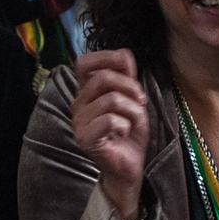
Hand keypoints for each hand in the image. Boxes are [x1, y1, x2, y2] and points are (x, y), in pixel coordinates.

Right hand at [71, 49, 149, 219]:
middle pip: (102, 78)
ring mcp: (79, 122)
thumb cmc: (129, 134)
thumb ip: (126, 76)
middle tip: (140, 101)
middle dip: (130, 86)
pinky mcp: (85, 138)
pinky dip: (125, 124)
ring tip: (134, 121)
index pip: (84, 63)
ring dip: (132, 109)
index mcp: (86, 92)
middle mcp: (78, 105)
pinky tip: (123, 132)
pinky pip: (111, 120)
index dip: (106, 57)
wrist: (128, 167)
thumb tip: (124, 52)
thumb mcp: (132, 100)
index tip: (127, 66)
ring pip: (111, 99)